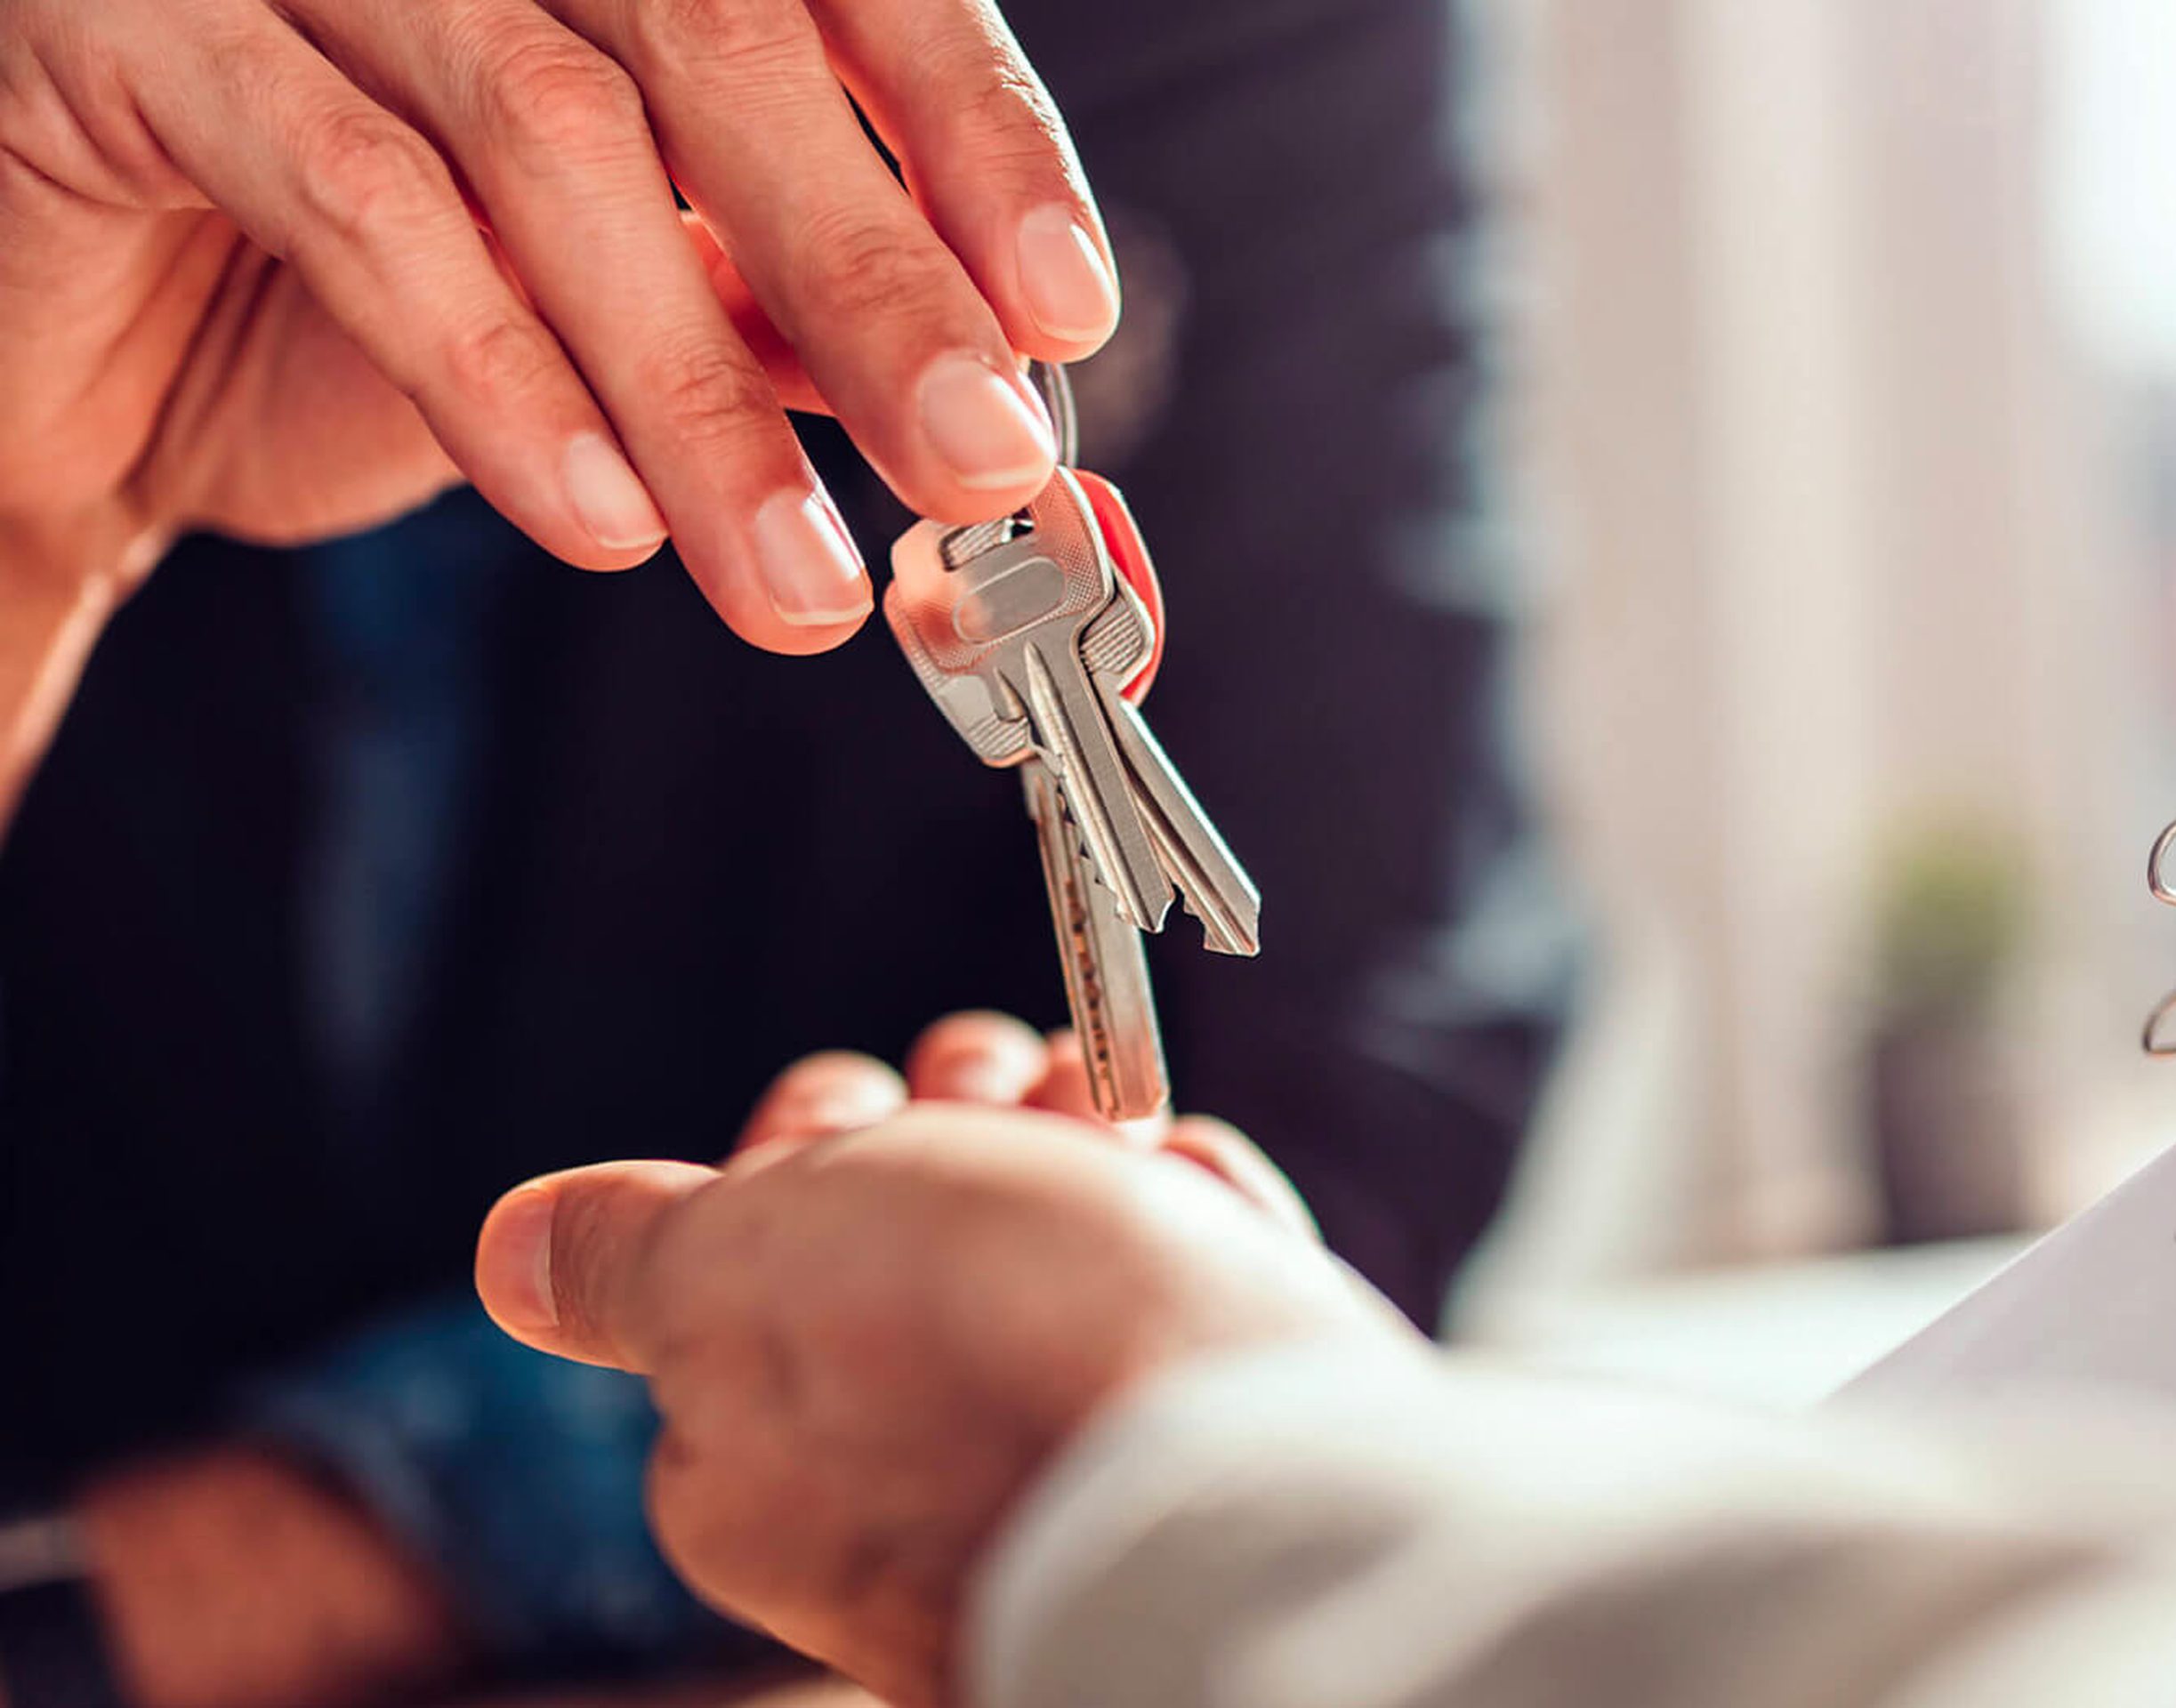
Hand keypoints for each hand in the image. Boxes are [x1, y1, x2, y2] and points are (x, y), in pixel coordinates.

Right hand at [0, 0, 1116, 647]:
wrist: (76, 372)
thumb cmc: (358, 325)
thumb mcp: (615, 320)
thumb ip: (778, 328)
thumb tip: (987, 413)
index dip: (970, 135)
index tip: (1066, 312)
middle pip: (719, 48)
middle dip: (873, 278)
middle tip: (981, 461)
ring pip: (548, 137)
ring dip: (695, 389)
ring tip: (796, 584)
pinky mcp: (138, 24)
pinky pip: (355, 197)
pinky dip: (495, 372)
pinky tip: (596, 523)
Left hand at [475, 1019, 1413, 1707]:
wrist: (1254, 1467)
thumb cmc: (980, 1339)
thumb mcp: (743, 1259)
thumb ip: (625, 1255)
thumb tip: (508, 1252)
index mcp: (753, 1461)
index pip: (759, 1263)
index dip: (816, 1149)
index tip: (867, 1112)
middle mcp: (895, 1491)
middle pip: (915, 1244)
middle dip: (965, 1128)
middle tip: (1004, 1089)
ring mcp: (1052, 1475)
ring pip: (1064, 1252)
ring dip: (1092, 1148)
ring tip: (1125, 1135)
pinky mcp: (1196, 1451)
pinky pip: (1182, 1304)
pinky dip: (1198, 1231)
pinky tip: (1208, 1219)